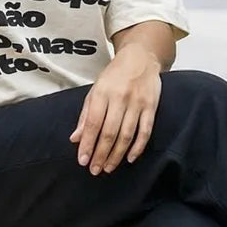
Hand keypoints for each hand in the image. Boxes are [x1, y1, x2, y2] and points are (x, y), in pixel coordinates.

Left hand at [70, 47, 161, 175]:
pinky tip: (130, 158)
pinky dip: (138, 147)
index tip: (82, 160)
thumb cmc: (114, 76)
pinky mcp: (151, 106)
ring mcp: (137, 102)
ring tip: (109, 167)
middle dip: (101, 154)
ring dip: (117, 154)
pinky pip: (145, 130)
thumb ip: (85, 115)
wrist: (140, 57)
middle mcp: (119, 98)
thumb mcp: (95, 90)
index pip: (93, 123)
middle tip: (95, 170)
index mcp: (102, 93)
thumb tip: (75, 139)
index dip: (87, 143)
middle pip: (109, 132)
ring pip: (126, 134)